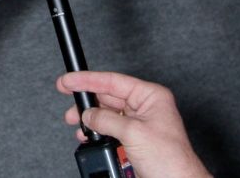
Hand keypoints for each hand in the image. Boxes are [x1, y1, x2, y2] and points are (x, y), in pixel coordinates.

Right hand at [58, 71, 211, 177]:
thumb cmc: (170, 159)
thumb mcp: (134, 133)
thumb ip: (107, 120)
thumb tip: (88, 115)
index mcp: (151, 96)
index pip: (114, 82)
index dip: (88, 80)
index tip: (69, 80)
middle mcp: (145, 107)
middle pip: (109, 97)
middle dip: (87, 102)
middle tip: (69, 103)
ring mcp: (140, 124)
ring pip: (108, 114)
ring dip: (91, 119)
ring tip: (76, 123)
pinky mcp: (134, 140)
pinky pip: (111, 129)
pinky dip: (97, 132)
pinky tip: (88, 135)